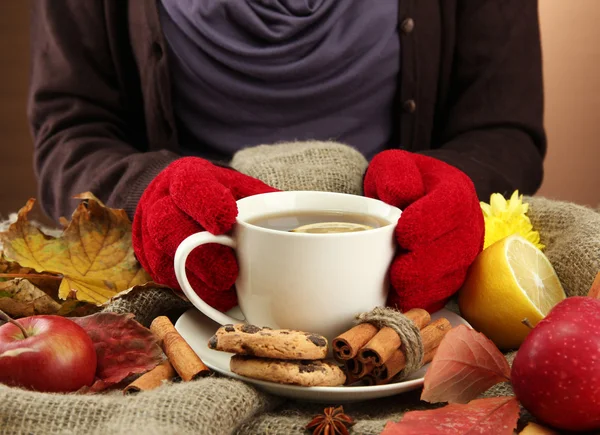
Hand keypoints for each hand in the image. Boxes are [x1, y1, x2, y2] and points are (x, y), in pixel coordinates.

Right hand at [132, 158, 276, 310]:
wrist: (173, 200)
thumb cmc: (217, 194)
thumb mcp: (240, 186)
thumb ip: (263, 200)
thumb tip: (301, 222)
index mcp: (188, 177)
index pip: (190, 184)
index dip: (206, 202)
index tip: (227, 219)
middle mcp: (162, 204)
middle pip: (166, 226)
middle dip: (200, 255)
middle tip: (231, 274)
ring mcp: (151, 235)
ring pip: (161, 259)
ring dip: (198, 282)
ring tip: (229, 293)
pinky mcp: (152, 263)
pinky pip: (166, 281)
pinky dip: (195, 294)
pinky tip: (219, 299)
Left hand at [364, 150, 483, 311]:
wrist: (409, 199)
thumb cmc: (400, 182)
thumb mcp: (392, 165)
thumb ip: (394, 172)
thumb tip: (401, 194)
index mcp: (456, 191)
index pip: (452, 206)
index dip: (429, 222)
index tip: (402, 232)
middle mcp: (468, 223)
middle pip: (458, 248)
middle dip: (427, 264)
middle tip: (398, 271)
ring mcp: (464, 252)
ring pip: (454, 275)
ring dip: (425, 287)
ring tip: (397, 290)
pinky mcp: (453, 274)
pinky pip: (445, 293)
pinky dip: (424, 300)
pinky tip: (402, 301)